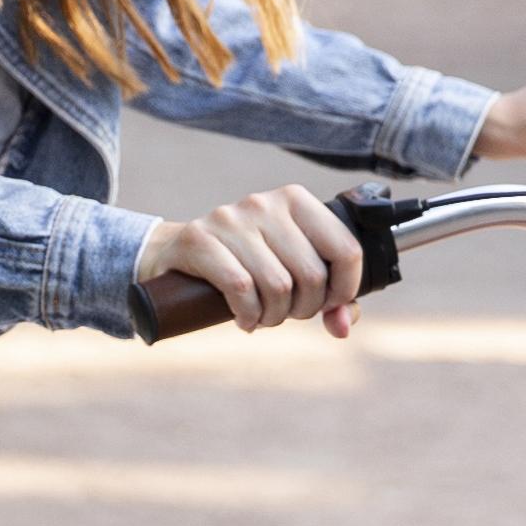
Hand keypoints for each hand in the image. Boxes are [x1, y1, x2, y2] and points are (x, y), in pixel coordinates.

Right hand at [137, 184, 364, 335]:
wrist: (179, 255)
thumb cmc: (247, 265)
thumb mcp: (294, 274)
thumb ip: (331, 299)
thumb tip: (344, 325)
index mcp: (296, 200)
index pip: (346, 249)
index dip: (343, 290)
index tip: (327, 304)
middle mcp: (265, 203)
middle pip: (312, 275)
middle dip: (303, 309)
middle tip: (286, 313)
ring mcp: (230, 218)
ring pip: (278, 285)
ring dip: (273, 316)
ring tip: (262, 317)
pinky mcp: (199, 238)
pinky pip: (241, 288)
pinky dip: (248, 314)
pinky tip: (244, 319)